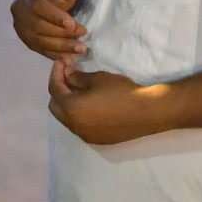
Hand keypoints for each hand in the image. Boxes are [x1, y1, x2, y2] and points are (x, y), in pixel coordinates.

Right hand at [11, 0, 87, 58]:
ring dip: (60, 47)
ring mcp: (20, 26)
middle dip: (61, 33)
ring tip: (79, 49)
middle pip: (37, 26)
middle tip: (82, 35)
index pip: (37, 5)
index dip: (54, 16)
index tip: (71, 24)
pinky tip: (68, 58)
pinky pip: (38, 49)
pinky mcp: (25, 39)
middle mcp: (19, 8)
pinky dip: (53, 54)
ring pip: (37, 41)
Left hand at [47, 59, 168, 144]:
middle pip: (55, 106)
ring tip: (78, 88)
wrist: (147, 112)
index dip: (56, 73)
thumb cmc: (121, 92)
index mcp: (71, 109)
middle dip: (58, 89)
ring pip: (66, 118)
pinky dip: (78, 114)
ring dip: (67, 102)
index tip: (61, 62)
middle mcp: (74, 126)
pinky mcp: (96, 139)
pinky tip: (89, 103)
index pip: (54, 89)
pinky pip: (79, 125)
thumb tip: (66, 74)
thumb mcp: (97, 78)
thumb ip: (76, 77)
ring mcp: (85, 135)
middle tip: (68, 74)